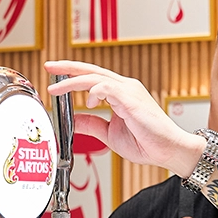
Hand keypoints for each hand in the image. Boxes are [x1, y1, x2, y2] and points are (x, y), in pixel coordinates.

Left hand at [44, 60, 205, 174]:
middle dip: (67, 68)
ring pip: (95, 77)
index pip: (92, 78)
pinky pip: (107, 88)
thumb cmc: (148, 143)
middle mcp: (125, 88)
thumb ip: (92, 124)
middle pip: (91, 70)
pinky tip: (88, 102)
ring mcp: (129, 91)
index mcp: (121, 94)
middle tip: (48, 67)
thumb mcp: (109, 134)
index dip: (72, 75)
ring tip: (57, 89)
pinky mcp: (131, 99)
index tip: (54, 76)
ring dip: (73, 81)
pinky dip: (94, 92)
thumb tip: (73, 120)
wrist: (168, 150)